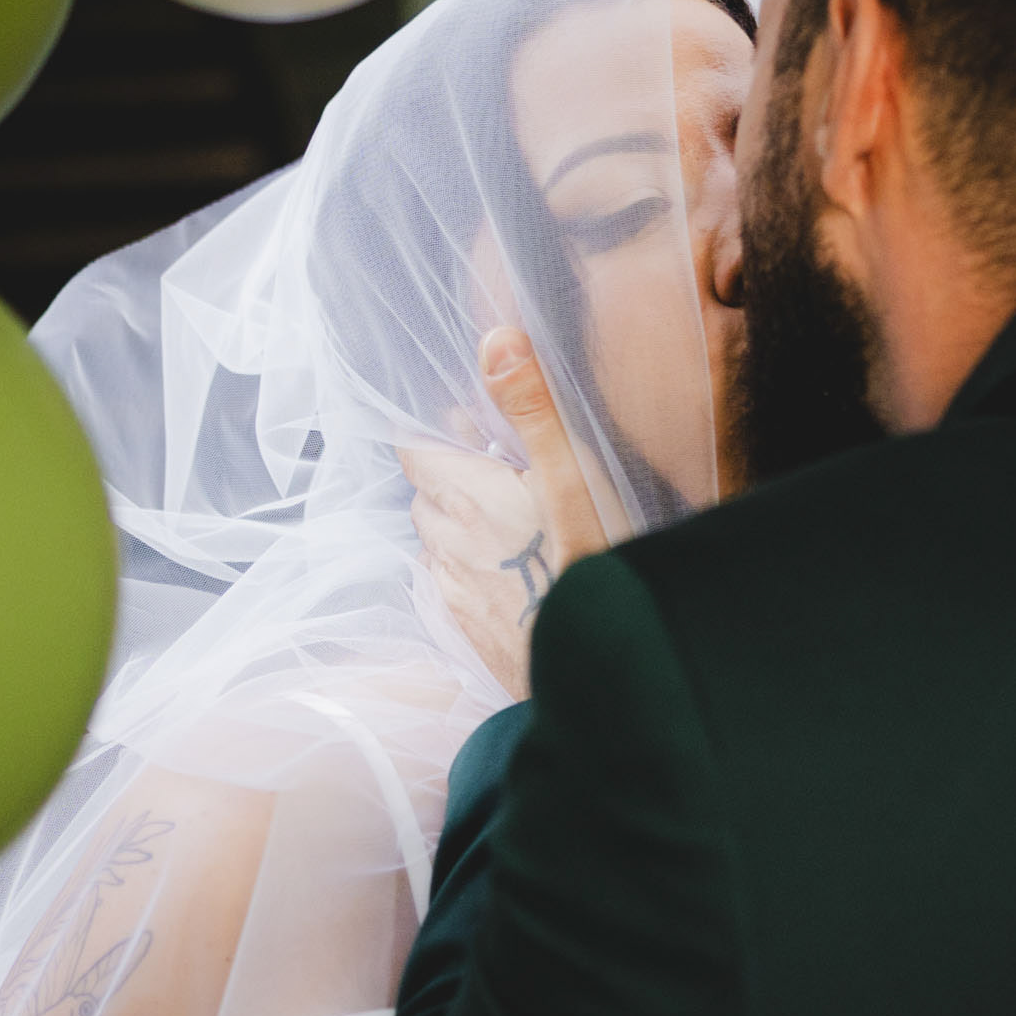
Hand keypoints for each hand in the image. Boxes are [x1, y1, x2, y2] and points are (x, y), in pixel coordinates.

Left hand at [399, 331, 606, 699]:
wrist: (601, 676)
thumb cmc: (596, 570)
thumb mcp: (576, 479)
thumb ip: (533, 409)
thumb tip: (496, 338)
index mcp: (468, 496)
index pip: (414, 449)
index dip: (437, 435)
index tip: (472, 431)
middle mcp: (448, 543)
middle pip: (426, 494)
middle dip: (453, 478)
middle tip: (508, 475)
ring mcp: (456, 591)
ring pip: (437, 541)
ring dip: (461, 526)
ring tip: (515, 526)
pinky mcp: (469, 630)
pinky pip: (452, 586)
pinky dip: (470, 570)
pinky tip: (515, 574)